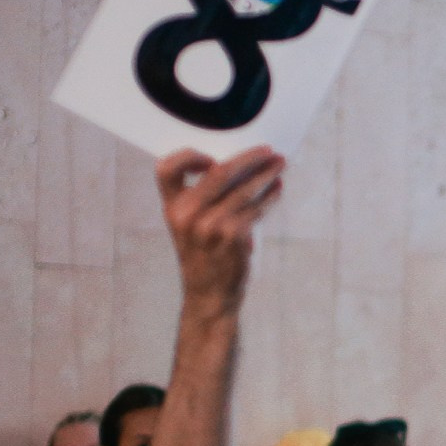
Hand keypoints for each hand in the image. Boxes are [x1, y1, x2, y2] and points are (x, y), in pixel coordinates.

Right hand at [156, 146, 284, 311]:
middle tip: (268, 151)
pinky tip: (277, 190)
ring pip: (245, 189)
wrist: (208, 295)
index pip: (166, 169)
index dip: (188, 157)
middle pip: (220, 171)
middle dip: (249, 158)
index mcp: (173, 208)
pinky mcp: (233, 235)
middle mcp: (188, 214)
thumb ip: (199, 200)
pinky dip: (270, 197)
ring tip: (280, 165)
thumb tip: (237, 167)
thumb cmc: (202, 257)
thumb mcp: (187, 228)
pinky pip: (256, 208)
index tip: (212, 157)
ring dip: (266, 174)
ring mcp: (210, 225)